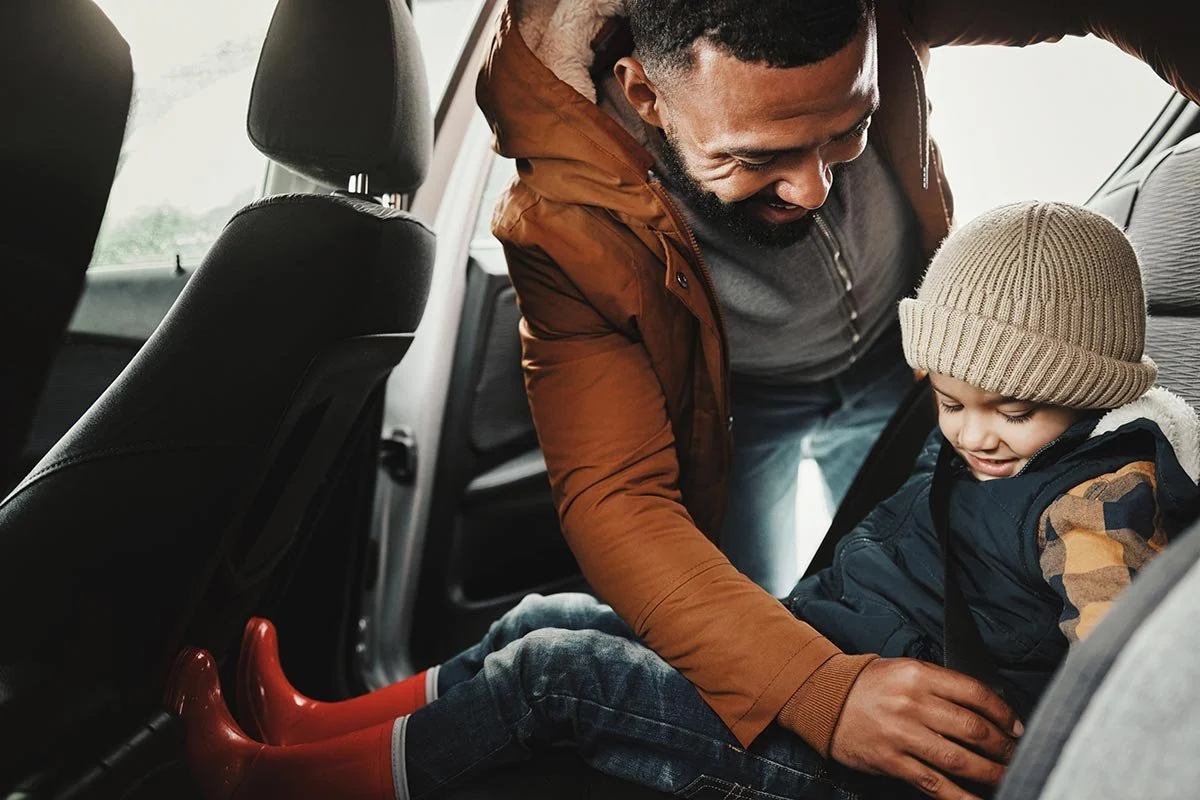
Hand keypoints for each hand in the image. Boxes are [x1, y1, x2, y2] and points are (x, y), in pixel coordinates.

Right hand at [830, 658, 1022, 799]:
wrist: (825, 699)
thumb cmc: (870, 685)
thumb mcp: (906, 669)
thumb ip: (943, 685)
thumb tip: (987, 711)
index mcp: (918, 675)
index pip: (975, 694)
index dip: (1003, 714)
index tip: (1015, 727)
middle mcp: (912, 704)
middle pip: (973, 730)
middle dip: (1002, 747)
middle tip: (1015, 754)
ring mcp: (901, 735)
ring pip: (959, 760)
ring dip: (990, 773)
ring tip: (1006, 776)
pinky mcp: (892, 761)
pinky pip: (934, 784)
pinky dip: (961, 797)